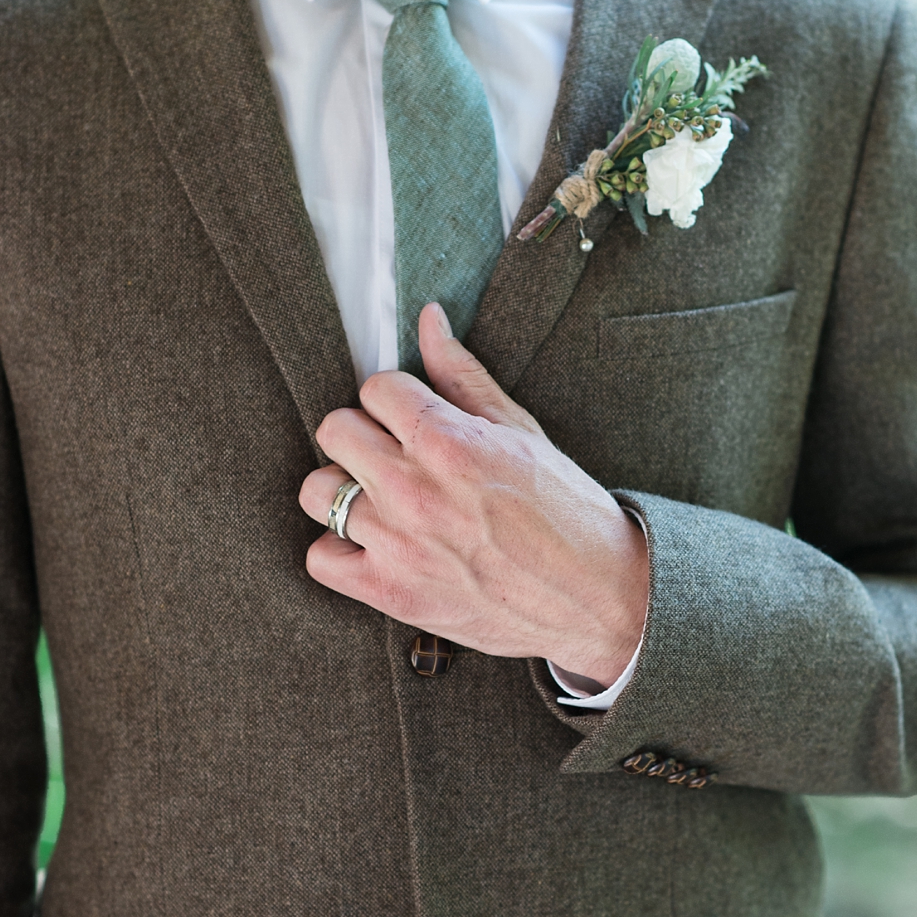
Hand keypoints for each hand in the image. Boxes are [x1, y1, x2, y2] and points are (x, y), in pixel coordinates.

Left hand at [297, 304, 650, 686]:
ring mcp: (397, 543)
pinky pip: (320, 557)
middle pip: (335, 430)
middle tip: (397, 455)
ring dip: (346, 489)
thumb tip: (428, 320)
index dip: (397, 400)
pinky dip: (341, 550)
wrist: (598, 596)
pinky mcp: (389, 592)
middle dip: (365, 435)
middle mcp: (414, 488)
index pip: (376, 388)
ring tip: (384, 500)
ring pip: (318, 490)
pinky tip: (377, 545)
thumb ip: (464, 377)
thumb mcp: (522, 433)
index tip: (414, 419)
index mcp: (449, 441)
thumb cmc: (568, 513)